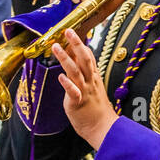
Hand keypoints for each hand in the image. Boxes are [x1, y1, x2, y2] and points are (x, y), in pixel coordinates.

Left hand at [51, 28, 117, 148]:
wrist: (103, 128)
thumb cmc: (96, 109)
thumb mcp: (93, 87)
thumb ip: (85, 75)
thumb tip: (77, 61)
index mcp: (93, 77)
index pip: (89, 57)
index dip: (81, 44)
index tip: (72, 32)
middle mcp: (90, 81)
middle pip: (84, 59)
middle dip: (76, 44)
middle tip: (68, 31)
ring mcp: (85, 91)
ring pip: (76, 71)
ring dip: (66, 58)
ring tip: (56, 47)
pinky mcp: (79, 103)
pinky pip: (73, 92)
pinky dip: (67, 84)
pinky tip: (60, 76)